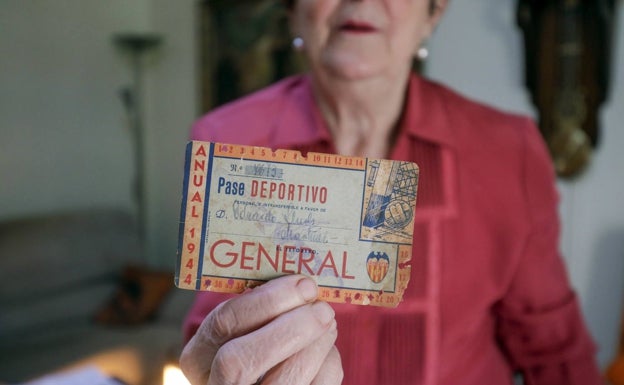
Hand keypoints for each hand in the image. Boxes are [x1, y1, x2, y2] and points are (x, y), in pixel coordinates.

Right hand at [179, 275, 342, 384]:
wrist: (259, 380)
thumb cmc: (249, 342)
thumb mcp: (237, 327)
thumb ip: (256, 306)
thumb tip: (300, 284)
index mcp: (198, 358)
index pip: (223, 325)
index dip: (266, 301)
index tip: (302, 283)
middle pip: (241, 360)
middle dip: (291, 328)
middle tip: (322, 307)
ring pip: (285, 379)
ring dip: (317, 343)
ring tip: (327, 321)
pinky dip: (328, 364)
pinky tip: (325, 348)